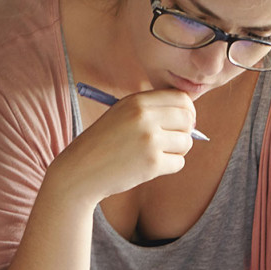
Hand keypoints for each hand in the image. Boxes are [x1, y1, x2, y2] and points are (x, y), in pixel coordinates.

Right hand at [47, 89, 196, 203]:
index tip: (183, 122)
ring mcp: (149, 140)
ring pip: (186, 143)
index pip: (182, 99)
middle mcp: (145, 117)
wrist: (81, 170)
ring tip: (156, 154)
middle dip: (186, 131)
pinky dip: (169, 166)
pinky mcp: (152, 163)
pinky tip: (150, 167)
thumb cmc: (104, 143)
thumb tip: (190, 117)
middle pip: (188, 120)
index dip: (188, 111)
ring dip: (177, 151)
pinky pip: (179, 163)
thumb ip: (152, 109)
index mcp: (137, 101)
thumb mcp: (122, 114)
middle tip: (172, 141)